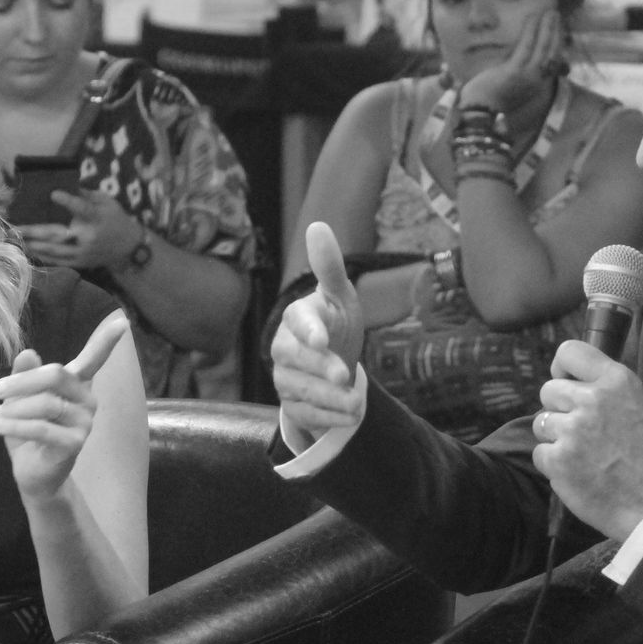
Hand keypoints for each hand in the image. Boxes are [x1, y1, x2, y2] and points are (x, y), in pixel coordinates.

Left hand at [0, 308, 131, 498]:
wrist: (33, 474)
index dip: (106, 341)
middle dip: (21, 381)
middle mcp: (87, 401)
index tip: (122, 321)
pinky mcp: (74, 444)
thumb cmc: (28, 433)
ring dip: (12, 409)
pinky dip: (13, 425)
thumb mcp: (21, 400)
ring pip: (45, 403)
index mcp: (77, 385)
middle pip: (55, 374)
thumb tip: (27, 353)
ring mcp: (84, 423)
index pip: (94, 359)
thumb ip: (25, 376)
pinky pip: (41, 428)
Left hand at [14, 190, 139, 269]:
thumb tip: (61, 185)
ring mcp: (83, 252)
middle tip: (15, 227)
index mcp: (97, 218)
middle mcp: (88, 236)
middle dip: (35, 231)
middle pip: (58, 233)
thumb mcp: (106, 202)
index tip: (53, 194)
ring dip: (34, 244)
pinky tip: (29, 250)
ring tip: (17, 239)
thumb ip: (85, 195)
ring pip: (54, 249)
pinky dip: (42, 256)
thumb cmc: (116, 219)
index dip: (69, 201)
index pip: (82, 208)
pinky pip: (58, 261)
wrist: (129, 248)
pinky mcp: (80, 263)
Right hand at [273, 221, 366, 443]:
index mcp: (297, 318)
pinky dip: (329, 417)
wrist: (333, 364)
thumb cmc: (335, 323)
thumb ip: (330, 267)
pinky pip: (306, 414)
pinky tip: (353, 416)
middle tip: (345, 375)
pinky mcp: (293, 405)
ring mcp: (285, 379)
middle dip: (320, 368)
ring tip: (357, 403)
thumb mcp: (340, 296)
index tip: (322, 340)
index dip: (308, 331)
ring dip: (329, 398)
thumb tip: (318, 226)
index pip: (297, 321)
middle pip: (295, 359)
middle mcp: (284, 349)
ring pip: (299, 390)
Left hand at [456, 8, 565, 115]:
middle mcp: (535, 82)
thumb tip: (512, 58)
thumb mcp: (505, 86)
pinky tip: (533, 18)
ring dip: (547, 28)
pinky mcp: (514, 72)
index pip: (551, 62)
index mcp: (534, 86)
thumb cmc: (486, 102)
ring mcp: (527, 77)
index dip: (555, 44)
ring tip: (549, 12)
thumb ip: (513, 71)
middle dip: (555, 32)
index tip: (557, 30)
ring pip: (543, 47)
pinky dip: (531, 30)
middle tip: (555, 15)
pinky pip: (526, 46)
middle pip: (551, 53)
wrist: (477, 115)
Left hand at [532, 340, 642, 541]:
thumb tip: (580, 380)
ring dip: (555, 437)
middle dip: (558, 409)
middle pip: (548, 390)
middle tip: (578, 429)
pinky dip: (553, 464)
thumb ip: (611, 389)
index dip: (561, 368)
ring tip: (581, 454)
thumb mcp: (642, 407)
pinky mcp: (558, 459)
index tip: (567, 383)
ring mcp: (573, 429)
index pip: (570, 351)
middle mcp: (592, 399)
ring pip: (541, 422)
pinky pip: (540, 453)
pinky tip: (576, 472)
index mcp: (616, 381)